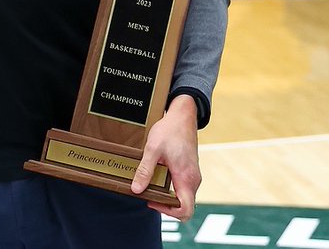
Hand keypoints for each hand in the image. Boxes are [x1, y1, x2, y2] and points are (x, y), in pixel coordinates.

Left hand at [130, 94, 200, 221]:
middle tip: (147, 194)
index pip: (185, 210)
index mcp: (186, 178)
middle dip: (165, 206)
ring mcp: (193, 176)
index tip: (151, 200)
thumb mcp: (152, 149)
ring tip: (150, 185)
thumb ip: (145, 171)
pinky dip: (170, 189)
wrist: (183, 116)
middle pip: (183, 207)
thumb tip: (136, 190)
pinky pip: (182, 189)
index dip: (167, 212)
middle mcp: (193, 180)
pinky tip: (157, 178)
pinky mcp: (189, 171)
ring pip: (183, 198)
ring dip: (167, 198)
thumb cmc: (170, 130)